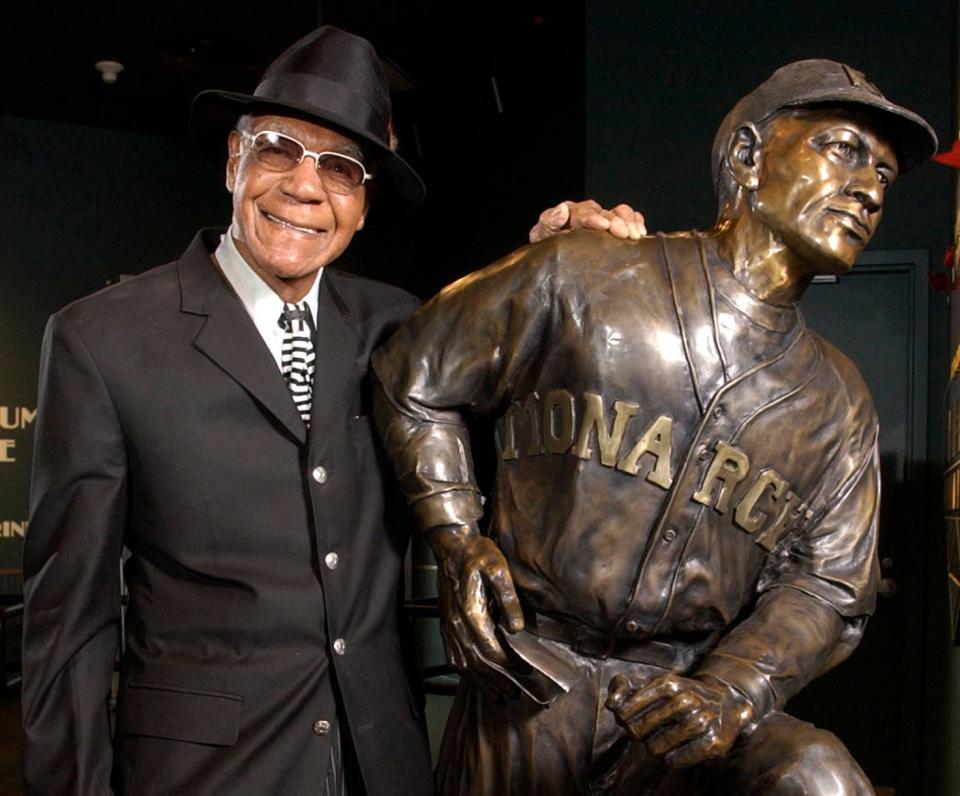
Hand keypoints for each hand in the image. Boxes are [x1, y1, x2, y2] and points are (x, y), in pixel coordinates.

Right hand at [427, 524, 524, 694]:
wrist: (452, 546)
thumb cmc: (477, 554)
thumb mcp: (499, 568)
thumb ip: (508, 598)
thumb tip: (516, 627)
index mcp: (471, 612)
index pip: (491, 649)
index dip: (509, 664)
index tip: (526, 671)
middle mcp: (456, 624)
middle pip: (477, 662)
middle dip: (498, 680)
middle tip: (516, 692)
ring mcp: (448, 626)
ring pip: (463, 663)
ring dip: (481, 681)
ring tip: (498, 694)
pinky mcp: (445, 624)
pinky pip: (451, 655)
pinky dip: (463, 672)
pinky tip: (474, 678)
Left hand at [528, 200, 646, 242]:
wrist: (552, 261)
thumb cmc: (546, 249)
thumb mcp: (542, 236)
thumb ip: (548, 222)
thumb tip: (562, 210)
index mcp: (569, 213)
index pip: (582, 212)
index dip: (593, 218)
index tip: (603, 225)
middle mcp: (588, 213)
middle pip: (604, 212)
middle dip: (615, 221)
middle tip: (624, 233)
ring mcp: (602, 219)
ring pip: (619, 212)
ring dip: (628, 221)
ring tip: (635, 235)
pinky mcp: (613, 228)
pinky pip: (629, 217)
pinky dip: (636, 221)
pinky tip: (640, 232)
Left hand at [606, 672, 754, 767]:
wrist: (727, 702)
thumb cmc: (680, 695)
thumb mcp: (654, 685)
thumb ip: (624, 689)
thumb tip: (610, 704)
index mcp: (667, 683)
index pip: (624, 710)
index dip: (623, 718)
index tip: (629, 717)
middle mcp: (685, 699)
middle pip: (636, 731)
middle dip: (637, 733)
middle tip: (649, 729)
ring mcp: (701, 721)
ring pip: (654, 748)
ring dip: (655, 746)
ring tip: (666, 736)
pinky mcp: (713, 742)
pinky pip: (674, 761)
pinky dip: (673, 758)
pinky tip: (680, 746)